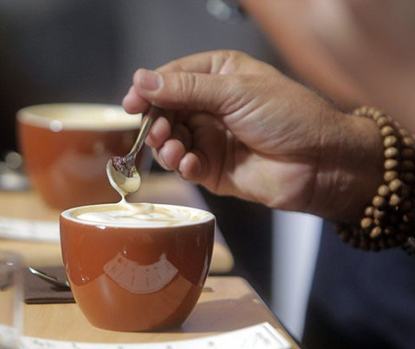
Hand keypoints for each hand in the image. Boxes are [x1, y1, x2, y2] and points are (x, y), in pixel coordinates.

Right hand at [123, 50, 381, 221]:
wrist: (322, 163)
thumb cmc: (291, 117)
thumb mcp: (236, 92)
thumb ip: (186, 89)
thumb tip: (142, 80)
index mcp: (219, 75)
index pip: (172, 77)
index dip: (149, 90)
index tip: (131, 102)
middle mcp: (211, 105)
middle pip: (165, 110)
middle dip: (156, 121)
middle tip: (155, 130)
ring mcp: (210, 137)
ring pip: (170, 139)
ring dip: (165, 145)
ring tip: (172, 149)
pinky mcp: (212, 168)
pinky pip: (184, 165)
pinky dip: (181, 164)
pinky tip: (189, 163)